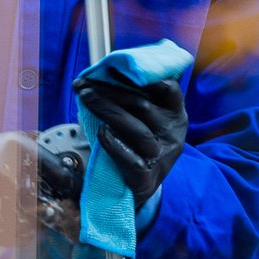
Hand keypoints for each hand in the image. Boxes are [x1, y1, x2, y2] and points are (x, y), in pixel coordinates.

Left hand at [71, 76, 187, 207]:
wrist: (140, 189)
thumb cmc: (138, 145)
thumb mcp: (147, 121)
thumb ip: (135, 99)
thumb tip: (103, 74)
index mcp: (175, 115)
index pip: (169, 90)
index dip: (147, 77)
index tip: (116, 68)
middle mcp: (172, 134)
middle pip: (142, 106)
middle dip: (109, 91)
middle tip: (84, 84)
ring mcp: (162, 156)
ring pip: (136, 129)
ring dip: (107, 110)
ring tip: (86, 98)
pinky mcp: (147, 178)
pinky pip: (132, 160)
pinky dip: (115, 144)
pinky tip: (101, 132)